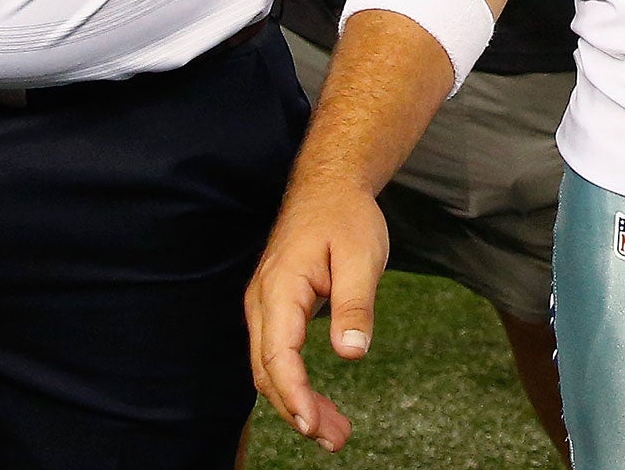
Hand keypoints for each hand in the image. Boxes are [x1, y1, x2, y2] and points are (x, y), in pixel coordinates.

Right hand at [245, 179, 389, 452]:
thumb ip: (355, 304)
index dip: (294, 395)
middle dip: (297, 410)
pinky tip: (317, 403)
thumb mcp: (361, 256)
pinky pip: (276, 355)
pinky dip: (293, 384)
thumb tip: (352, 353)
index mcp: (280, 287)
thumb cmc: (345, 216)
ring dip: (296, 403)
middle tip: (334, 439)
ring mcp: (265, 305)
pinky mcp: (275, 308)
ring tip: (334, 432)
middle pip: (268, 370)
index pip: (279, 355)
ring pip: (269, 367)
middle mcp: (263, 300)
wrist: (329, 185)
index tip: (314, 426)